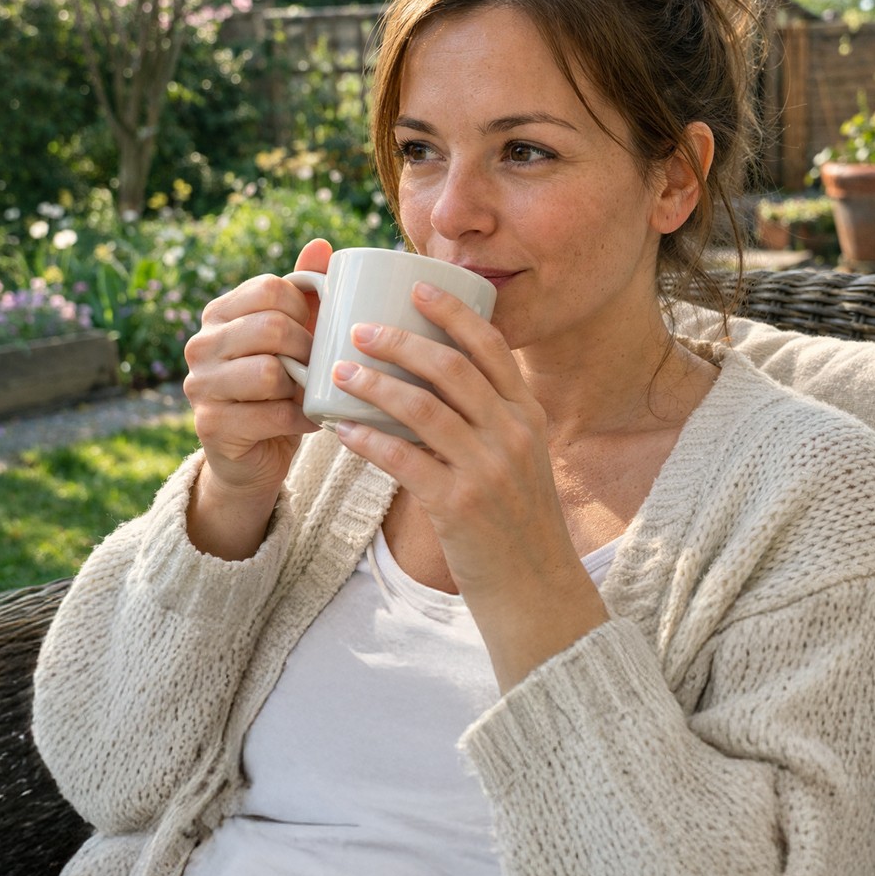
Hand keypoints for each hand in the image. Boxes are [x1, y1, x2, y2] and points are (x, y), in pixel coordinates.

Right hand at [180, 239, 330, 555]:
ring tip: (310, 392)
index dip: (305, 307)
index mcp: (218, 314)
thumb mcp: (293, 336)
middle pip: (271, 327)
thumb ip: (305, 293)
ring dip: (302, 386)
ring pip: (268, 372)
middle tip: (319, 366)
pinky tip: (310, 419)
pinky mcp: (211, 426)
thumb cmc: (279, 387)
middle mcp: (200, 345)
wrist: (254, 454)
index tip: (316, 329)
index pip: (269, 288)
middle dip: (308, 348)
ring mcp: (199, 386)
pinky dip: (302, 418)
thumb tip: (322, 245)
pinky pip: (273, 414)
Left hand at [329, 282, 608, 687]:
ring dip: (375, 384)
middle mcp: (513, 434)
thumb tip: (436, 375)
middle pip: (451, 369)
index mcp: (528, 414)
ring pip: (422, 409)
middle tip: (360, 327)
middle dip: (401, 341)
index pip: (491, 347)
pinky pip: (403, 460)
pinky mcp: (459, 505)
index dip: (452, 312)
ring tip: (340, 370)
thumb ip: (490, 418)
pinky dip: (368, 439)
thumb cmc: (515, 520)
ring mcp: (488, 469)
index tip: (416, 286)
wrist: (534, 589)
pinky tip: (341, 428)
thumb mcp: (519, 458)